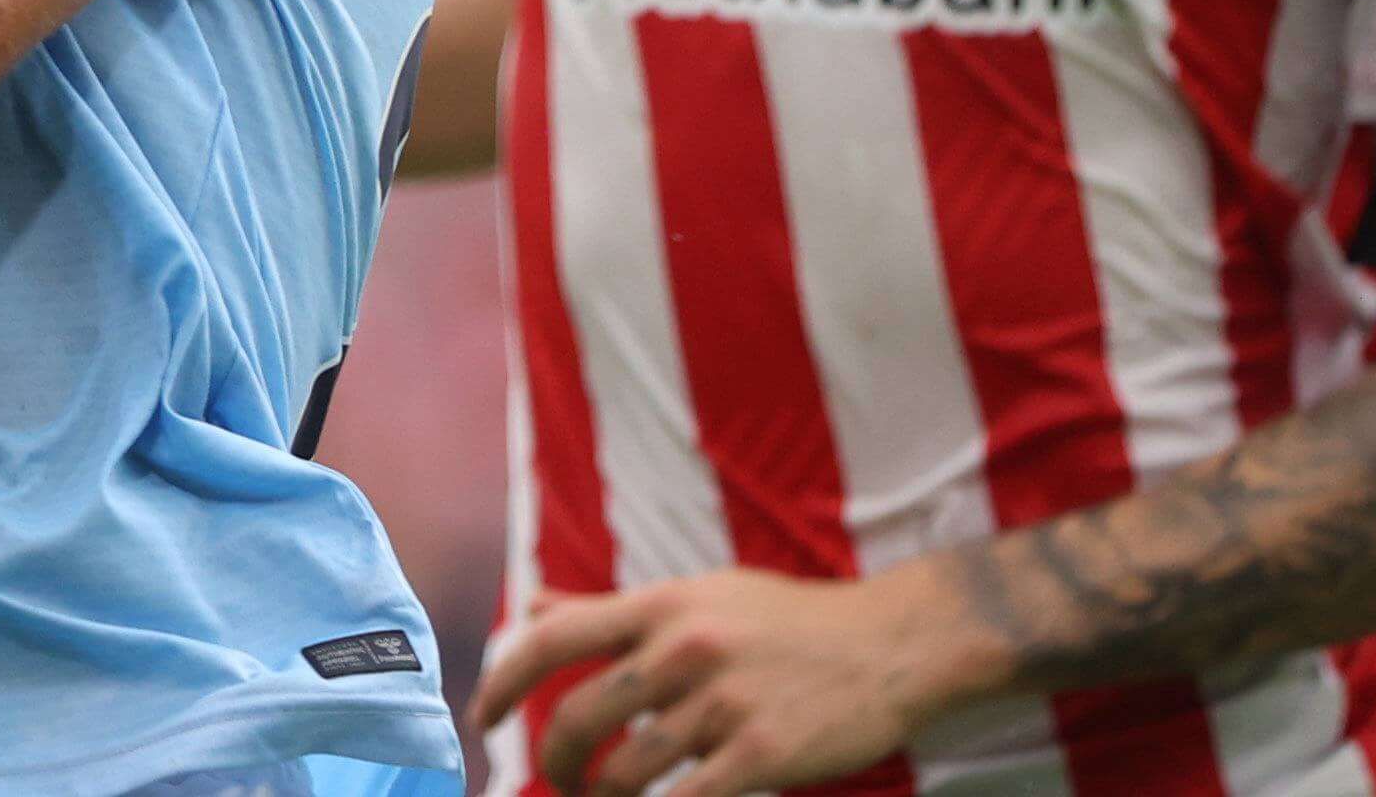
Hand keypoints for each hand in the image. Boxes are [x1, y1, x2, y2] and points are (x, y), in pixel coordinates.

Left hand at [471, 567, 946, 795]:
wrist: (890, 642)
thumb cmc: (786, 621)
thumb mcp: (698, 596)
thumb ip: (611, 610)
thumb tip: (533, 603)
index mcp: (663, 605)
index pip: (553, 636)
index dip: (504, 681)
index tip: (485, 721)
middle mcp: (684, 648)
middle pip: (579, 717)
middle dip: (555, 763)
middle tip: (561, 781)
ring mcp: (724, 702)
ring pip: (625, 771)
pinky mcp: (762, 752)